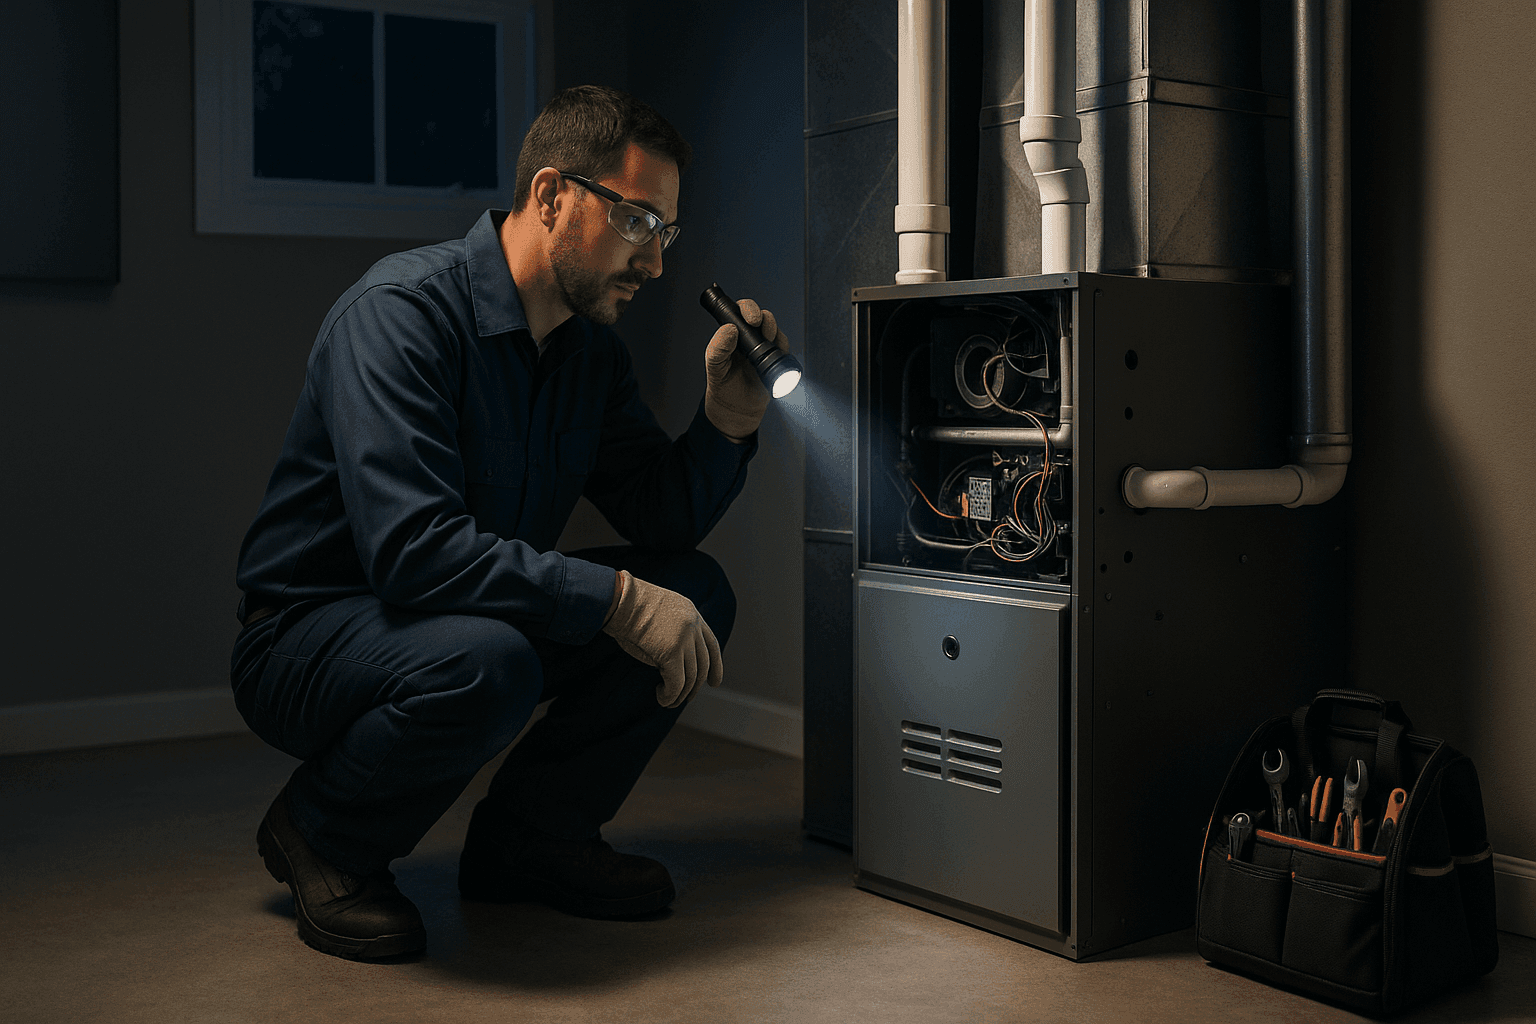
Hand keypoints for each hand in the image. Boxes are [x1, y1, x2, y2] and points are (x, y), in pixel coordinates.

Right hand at [601, 571, 723, 706]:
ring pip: (691, 677)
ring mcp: (684, 639)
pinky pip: (676, 683)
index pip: (711, 645)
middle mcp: (693, 626)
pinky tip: (662, 698)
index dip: (716, 666)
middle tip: (686, 698)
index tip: (715, 683)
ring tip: (669, 701)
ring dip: (680, 695)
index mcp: (692, 614)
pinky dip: (670, 696)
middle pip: (703, 664)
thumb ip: (671, 632)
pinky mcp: (671, 653)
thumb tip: (670, 661)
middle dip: (696, 686)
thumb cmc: (628, 606)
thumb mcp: (659, 612)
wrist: (619, 598)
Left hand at [704, 299, 789, 441]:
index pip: (741, 311)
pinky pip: (784, 348)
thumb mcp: (714, 367)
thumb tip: (729, 330)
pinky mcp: (776, 360)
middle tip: (758, 324)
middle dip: (763, 317)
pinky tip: (777, 356)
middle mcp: (750, 337)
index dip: (747, 309)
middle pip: (761, 316)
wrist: (737, 410)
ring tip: (767, 343)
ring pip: (775, 330)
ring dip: (774, 331)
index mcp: (733, 334)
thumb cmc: (723, 385)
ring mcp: (765, 348)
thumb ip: (718, 348)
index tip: (749, 319)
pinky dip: (783, 349)